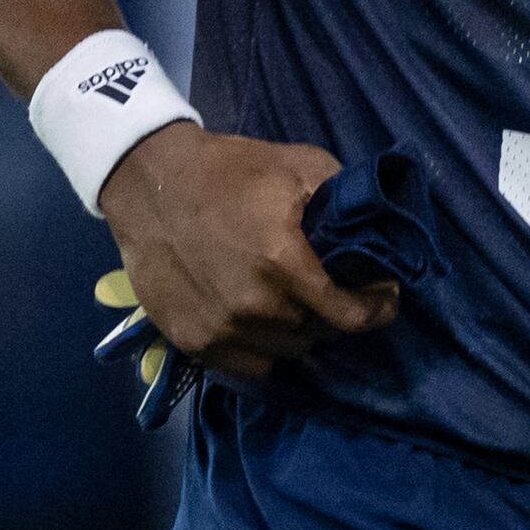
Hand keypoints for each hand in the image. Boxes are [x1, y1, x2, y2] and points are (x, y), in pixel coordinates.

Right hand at [96, 124, 400, 381]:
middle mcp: (255, 305)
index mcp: (283, 261)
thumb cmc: (229, 169)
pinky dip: (260, 348)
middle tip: (323, 288)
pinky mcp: (194, 342)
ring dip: (294, 330)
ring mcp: (222, 328)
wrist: (148, 182)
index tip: (381, 299)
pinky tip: (255, 318)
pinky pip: (249, 365)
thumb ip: (343, 198)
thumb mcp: (298, 164)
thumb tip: (377, 231)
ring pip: (286, 351)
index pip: (350, 315)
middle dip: (330, 312)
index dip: (375, 310)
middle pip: (318, 332)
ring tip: (287, 300)